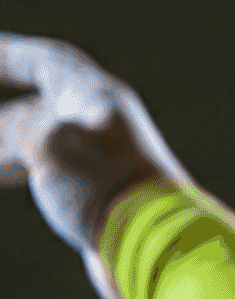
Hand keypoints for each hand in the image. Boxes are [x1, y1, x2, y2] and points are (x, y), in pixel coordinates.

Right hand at [0, 34, 190, 298]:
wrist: (154, 245)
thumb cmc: (107, 188)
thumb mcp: (47, 144)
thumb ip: (13, 126)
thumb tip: (1, 137)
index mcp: (98, 98)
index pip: (48, 61)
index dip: (11, 52)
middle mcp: (101, 121)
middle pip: (39, 99)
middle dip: (5, 104)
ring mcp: (99, 157)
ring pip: (38, 135)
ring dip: (4, 137)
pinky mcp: (95, 191)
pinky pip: (44, 167)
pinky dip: (14, 164)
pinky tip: (1, 173)